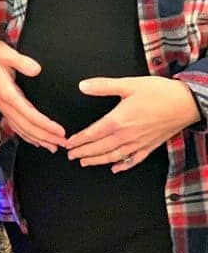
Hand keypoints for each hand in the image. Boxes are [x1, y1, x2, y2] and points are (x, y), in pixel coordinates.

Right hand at [0, 38, 66, 152]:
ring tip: (54, 147)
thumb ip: (21, 61)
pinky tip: (36, 141)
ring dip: (38, 139)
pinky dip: (26, 136)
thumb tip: (37, 70)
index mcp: (6, 93)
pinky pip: (15, 126)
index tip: (60, 131)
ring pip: (21, 129)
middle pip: (26, 126)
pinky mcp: (2, 105)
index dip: (45, 125)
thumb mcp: (5, 52)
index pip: (29, 114)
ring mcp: (2, 106)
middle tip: (64, 144)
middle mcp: (4, 104)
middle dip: (46, 137)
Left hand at [65, 75, 200, 172]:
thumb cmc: (158, 92)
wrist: (185, 103)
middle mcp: (127, 135)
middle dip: (84, 153)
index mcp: (119, 120)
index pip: (93, 133)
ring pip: (114, 156)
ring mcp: (139, 143)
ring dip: (98, 161)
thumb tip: (82, 86)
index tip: (68, 144)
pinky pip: (134, 160)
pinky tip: (115, 168)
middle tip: (70, 156)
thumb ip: (103, 86)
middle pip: (100, 148)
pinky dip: (123, 165)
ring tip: (85, 163)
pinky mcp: (150, 146)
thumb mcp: (128, 84)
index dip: (79, 140)